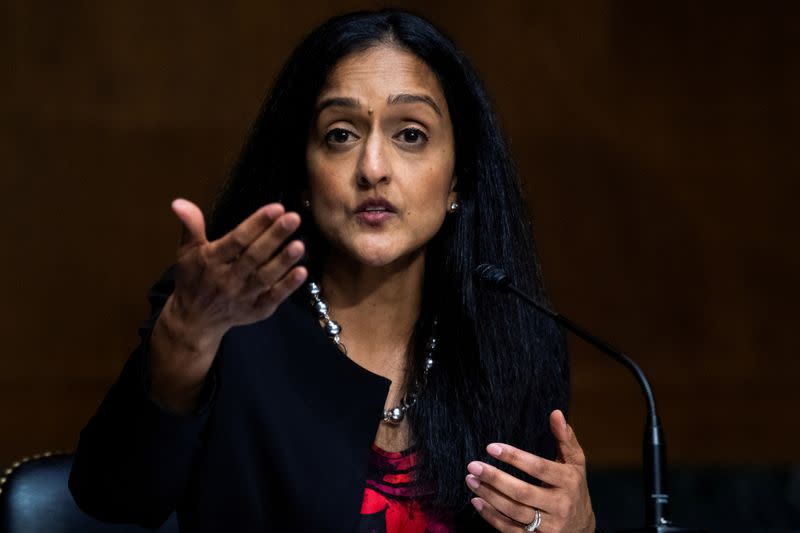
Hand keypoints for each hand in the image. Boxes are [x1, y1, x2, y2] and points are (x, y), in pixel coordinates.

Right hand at [148, 199, 306, 412]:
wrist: (194, 320)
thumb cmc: (193, 279)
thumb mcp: (187, 252)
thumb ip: (191, 226)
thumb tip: (179, 201)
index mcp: (211, 260)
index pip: (236, 240)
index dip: (256, 224)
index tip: (277, 208)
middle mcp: (227, 278)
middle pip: (254, 256)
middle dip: (274, 236)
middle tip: (294, 218)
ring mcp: (243, 297)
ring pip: (265, 277)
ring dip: (283, 261)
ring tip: (300, 245)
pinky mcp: (255, 311)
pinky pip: (273, 298)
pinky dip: (287, 287)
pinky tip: (302, 272)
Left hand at [465, 410, 594, 531]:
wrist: (582, 528)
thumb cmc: (574, 487)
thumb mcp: (575, 462)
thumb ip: (565, 438)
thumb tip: (556, 412)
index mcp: (569, 482)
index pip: (539, 468)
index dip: (515, 457)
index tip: (491, 447)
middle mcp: (560, 505)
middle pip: (523, 492)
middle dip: (495, 478)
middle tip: (473, 465)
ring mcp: (549, 526)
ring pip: (514, 511)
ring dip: (489, 495)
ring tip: (471, 479)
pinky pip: (510, 529)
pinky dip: (491, 516)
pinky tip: (476, 501)